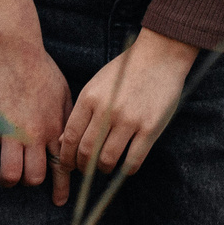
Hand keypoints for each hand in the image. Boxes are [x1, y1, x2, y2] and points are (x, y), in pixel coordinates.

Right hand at [0, 36, 72, 200]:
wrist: (16, 51)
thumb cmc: (43, 69)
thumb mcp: (65, 93)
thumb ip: (66, 119)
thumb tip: (69, 138)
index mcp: (54, 127)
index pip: (62, 165)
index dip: (61, 187)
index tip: (59, 200)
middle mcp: (34, 135)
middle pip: (35, 177)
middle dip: (31, 182)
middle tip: (27, 177)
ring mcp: (11, 132)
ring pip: (10, 174)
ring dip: (8, 179)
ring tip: (6, 176)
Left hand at [62, 30, 197, 181]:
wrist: (160, 55)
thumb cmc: (126, 71)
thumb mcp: (97, 85)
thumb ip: (81, 113)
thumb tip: (63, 142)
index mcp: (90, 97)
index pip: (71, 137)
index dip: (66, 157)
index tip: (68, 165)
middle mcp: (107, 110)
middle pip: (87, 151)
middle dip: (83, 167)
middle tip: (85, 169)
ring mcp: (129, 119)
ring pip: (107, 159)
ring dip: (103, 169)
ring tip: (105, 167)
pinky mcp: (150, 128)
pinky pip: (133, 160)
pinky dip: (126, 170)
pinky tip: (124, 166)